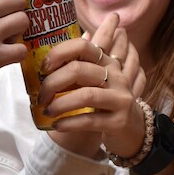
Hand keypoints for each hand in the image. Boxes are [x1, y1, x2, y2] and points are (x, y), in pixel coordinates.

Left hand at [36, 13, 146, 158]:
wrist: (132, 129)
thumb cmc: (106, 101)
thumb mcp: (97, 80)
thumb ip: (78, 66)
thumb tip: (46, 56)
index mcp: (107, 62)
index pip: (83, 46)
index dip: (59, 53)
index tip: (44, 67)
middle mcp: (116, 77)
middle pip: (79, 70)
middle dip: (53, 83)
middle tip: (41, 97)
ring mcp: (119, 99)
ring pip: (85, 96)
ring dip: (60, 104)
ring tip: (47, 111)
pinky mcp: (119, 121)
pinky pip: (89, 120)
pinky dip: (69, 123)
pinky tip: (58, 125)